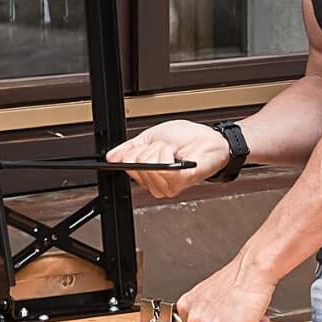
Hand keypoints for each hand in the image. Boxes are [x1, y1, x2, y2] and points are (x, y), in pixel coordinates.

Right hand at [105, 119, 230, 198]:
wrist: (210, 140)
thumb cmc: (187, 138)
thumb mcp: (150, 137)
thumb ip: (129, 148)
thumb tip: (112, 156)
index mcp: (147, 172)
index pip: (126, 165)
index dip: (134, 152)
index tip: (146, 146)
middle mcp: (155, 182)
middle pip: (136, 165)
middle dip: (149, 149)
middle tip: (164, 147)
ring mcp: (166, 185)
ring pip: (149, 166)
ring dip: (160, 151)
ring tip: (172, 150)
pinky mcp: (178, 183)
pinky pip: (162, 168)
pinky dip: (167, 155)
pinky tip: (176, 155)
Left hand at [175, 257, 275, 321]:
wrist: (253, 270)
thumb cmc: (237, 277)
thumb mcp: (207, 292)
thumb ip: (201, 309)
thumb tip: (208, 321)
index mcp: (186, 307)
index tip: (226, 321)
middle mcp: (195, 320)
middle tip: (239, 315)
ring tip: (248, 312)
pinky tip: (257, 316)